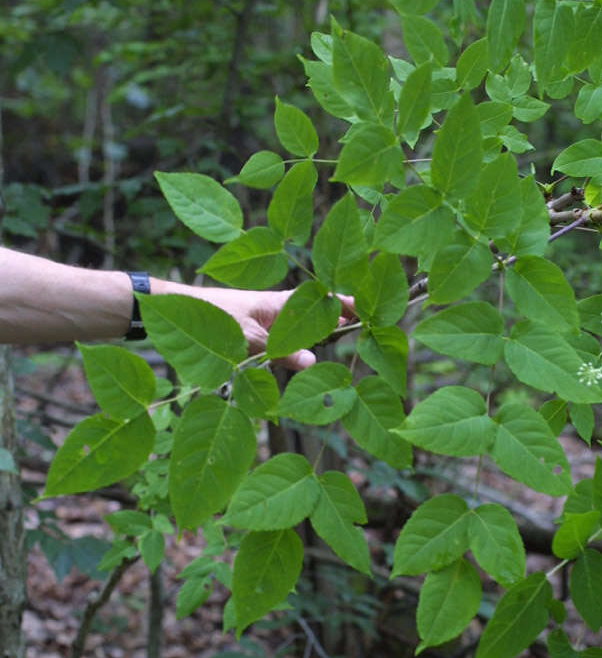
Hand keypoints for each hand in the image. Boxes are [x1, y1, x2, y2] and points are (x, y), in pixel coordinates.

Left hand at [189, 287, 355, 370]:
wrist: (174, 312)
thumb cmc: (209, 317)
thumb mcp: (245, 338)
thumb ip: (280, 351)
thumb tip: (314, 360)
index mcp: (279, 301)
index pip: (322, 297)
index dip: (346, 301)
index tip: (369, 308)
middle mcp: (278, 309)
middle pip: (317, 312)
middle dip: (340, 318)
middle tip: (368, 325)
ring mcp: (269, 321)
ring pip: (303, 326)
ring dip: (321, 331)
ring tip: (349, 335)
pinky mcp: (258, 334)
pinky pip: (287, 338)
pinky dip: (301, 344)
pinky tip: (310, 352)